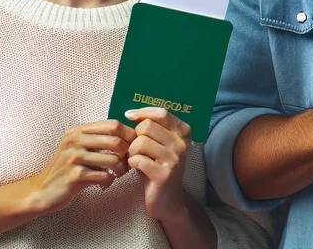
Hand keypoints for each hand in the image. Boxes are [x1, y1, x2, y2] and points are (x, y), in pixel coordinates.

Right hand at [24, 120, 133, 213]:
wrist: (41, 192)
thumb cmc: (66, 169)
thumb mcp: (78, 147)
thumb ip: (97, 139)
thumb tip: (129, 136)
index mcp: (78, 131)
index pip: (113, 124)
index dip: (128, 133)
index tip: (134, 144)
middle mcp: (75, 140)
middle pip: (115, 140)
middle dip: (127, 152)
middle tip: (129, 161)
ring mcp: (73, 158)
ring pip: (112, 159)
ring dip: (121, 168)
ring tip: (119, 173)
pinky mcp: (74, 176)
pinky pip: (103, 176)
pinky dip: (109, 180)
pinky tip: (106, 182)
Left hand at [124, 107, 194, 222]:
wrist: (168, 200)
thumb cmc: (158, 167)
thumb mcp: (160, 145)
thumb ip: (152, 129)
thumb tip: (131, 113)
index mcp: (183, 132)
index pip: (161, 113)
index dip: (142, 112)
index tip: (129, 115)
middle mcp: (181, 143)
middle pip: (148, 126)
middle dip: (135, 136)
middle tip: (134, 147)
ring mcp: (174, 159)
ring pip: (141, 142)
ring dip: (132, 151)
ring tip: (135, 158)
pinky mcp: (164, 174)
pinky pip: (138, 160)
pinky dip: (131, 163)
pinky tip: (135, 168)